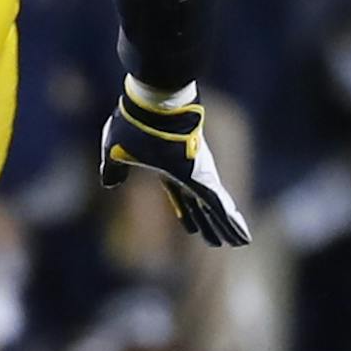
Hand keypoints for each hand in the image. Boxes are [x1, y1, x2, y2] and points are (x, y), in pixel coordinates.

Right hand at [99, 78, 251, 246]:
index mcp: (167, 167)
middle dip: (208, 224)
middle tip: (217, 242)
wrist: (153, 107)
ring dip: (227, 228)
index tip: (191, 228)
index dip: (185, 212)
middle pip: (201, 206)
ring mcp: (199, 175)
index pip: (179, 196)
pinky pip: (222, 208)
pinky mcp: (206, 179)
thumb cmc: (133, 124)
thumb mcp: (114, 151)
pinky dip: (231, 223)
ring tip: (239, 243)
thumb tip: (108, 184)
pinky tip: (242, 237)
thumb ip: (113, 169)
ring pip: (217, 209)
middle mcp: (187, 173)